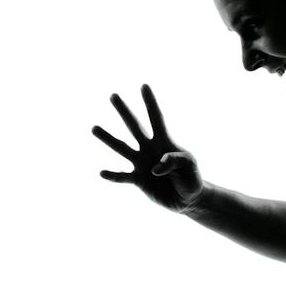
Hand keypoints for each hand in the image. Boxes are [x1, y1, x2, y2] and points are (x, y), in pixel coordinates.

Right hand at [92, 84, 203, 211]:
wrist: (187, 199)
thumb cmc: (191, 178)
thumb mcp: (189, 165)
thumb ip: (173, 160)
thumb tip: (154, 168)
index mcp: (164, 142)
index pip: (157, 118)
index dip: (151, 103)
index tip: (144, 86)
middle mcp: (149, 149)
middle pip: (134, 127)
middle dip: (124, 111)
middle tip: (113, 95)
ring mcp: (142, 163)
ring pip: (122, 148)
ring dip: (108, 138)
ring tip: (94, 128)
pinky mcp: (138, 180)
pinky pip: (123, 177)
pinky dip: (113, 176)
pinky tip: (101, 172)